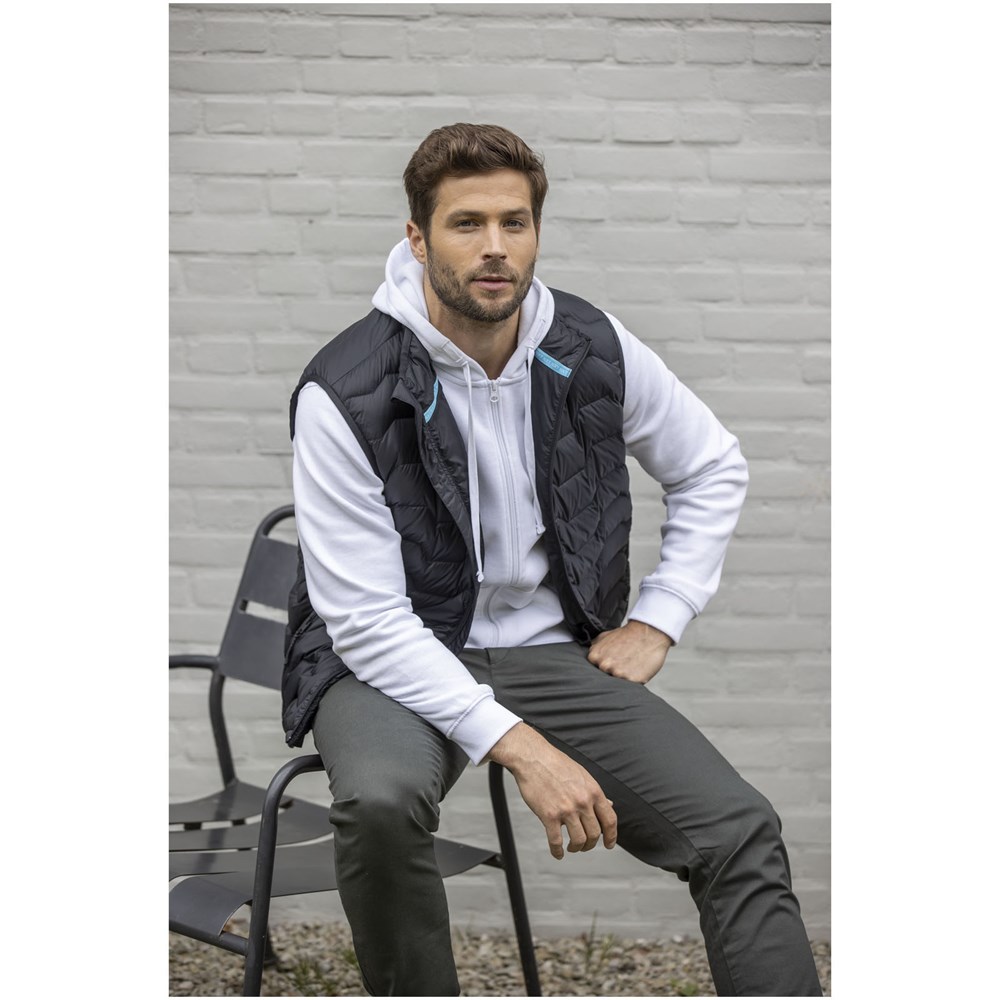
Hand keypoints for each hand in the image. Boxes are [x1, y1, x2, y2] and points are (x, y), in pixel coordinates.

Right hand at [487, 723, 616, 859]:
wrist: (533, 757)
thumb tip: (609, 804)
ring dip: (576, 848)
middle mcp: (582, 802)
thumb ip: (594, 792)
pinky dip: (557, 851)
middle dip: (591, 844)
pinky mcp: (549, 815)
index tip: (609, 844)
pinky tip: (557, 853)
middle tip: (584, 845)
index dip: (611, 836)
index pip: (610, 820)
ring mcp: (566, 809)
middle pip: (595, 834)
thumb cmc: (556, 764)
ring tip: (572, 847)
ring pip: (579, 840)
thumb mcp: (582, 775)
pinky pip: (556, 841)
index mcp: (593, 791)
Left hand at [587, 620, 673, 684]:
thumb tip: (590, 656)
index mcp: (595, 657)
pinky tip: (637, 669)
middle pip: (604, 678)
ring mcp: (618, 673)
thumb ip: (594, 647)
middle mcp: (604, 666)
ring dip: (623, 677)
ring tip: (631, 665)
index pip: (593, 671)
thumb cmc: (627, 635)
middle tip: (622, 664)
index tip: (612, 662)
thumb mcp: (605, 636)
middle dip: (612, 673)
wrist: (647, 632)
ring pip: (617, 683)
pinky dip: (634, 680)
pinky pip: (631, 686)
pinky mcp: (632, 680)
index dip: (604, 668)